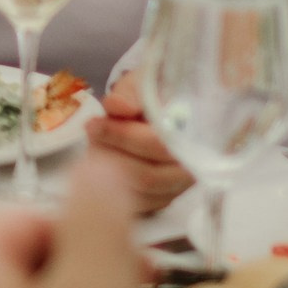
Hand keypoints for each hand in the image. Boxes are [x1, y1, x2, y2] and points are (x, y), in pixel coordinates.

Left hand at [85, 72, 195, 215]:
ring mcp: (182, 186)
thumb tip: (118, 106)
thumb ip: (129, 94)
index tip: (93, 124)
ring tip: (96, 144)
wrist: (166, 102)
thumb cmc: (155, 92)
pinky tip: (103, 163)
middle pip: (149, 177)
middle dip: (112, 154)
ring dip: (110, 170)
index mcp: (198, 135)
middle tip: (90, 131)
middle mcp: (196, 166)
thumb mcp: (142, 83)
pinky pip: (139, 204)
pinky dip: (115, 186)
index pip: (159, 147)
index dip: (123, 137)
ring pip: (141, 193)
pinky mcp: (167, 198)